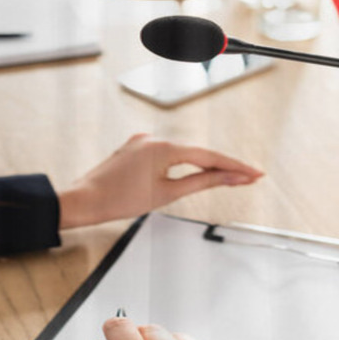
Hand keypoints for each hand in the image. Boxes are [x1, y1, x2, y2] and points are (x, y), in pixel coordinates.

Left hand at [58, 134, 262, 229]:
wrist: (84, 201)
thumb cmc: (119, 200)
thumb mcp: (167, 193)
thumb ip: (202, 182)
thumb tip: (228, 178)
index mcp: (164, 147)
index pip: (209, 156)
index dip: (234, 166)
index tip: (254, 174)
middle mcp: (154, 138)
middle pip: (198, 152)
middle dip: (224, 165)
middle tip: (249, 177)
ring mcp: (143, 142)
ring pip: (183, 153)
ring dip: (205, 164)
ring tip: (229, 176)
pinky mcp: (135, 149)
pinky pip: (166, 154)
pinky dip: (183, 164)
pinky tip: (195, 171)